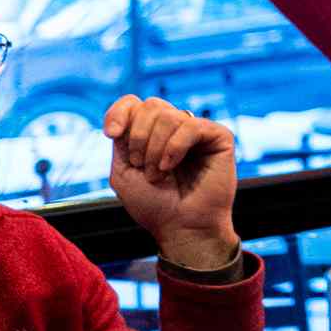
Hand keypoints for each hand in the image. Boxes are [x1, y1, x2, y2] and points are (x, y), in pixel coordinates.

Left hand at [104, 95, 240, 270]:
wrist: (180, 227)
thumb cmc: (153, 205)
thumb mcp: (123, 171)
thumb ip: (122, 140)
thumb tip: (129, 115)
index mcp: (151, 133)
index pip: (133, 103)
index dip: (119, 112)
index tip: (111, 135)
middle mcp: (175, 127)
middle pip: (151, 105)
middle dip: (138, 138)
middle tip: (142, 167)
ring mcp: (198, 131)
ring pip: (168, 116)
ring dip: (155, 149)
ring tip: (160, 174)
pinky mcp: (219, 136)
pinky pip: (191, 126)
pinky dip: (174, 148)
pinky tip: (171, 166)